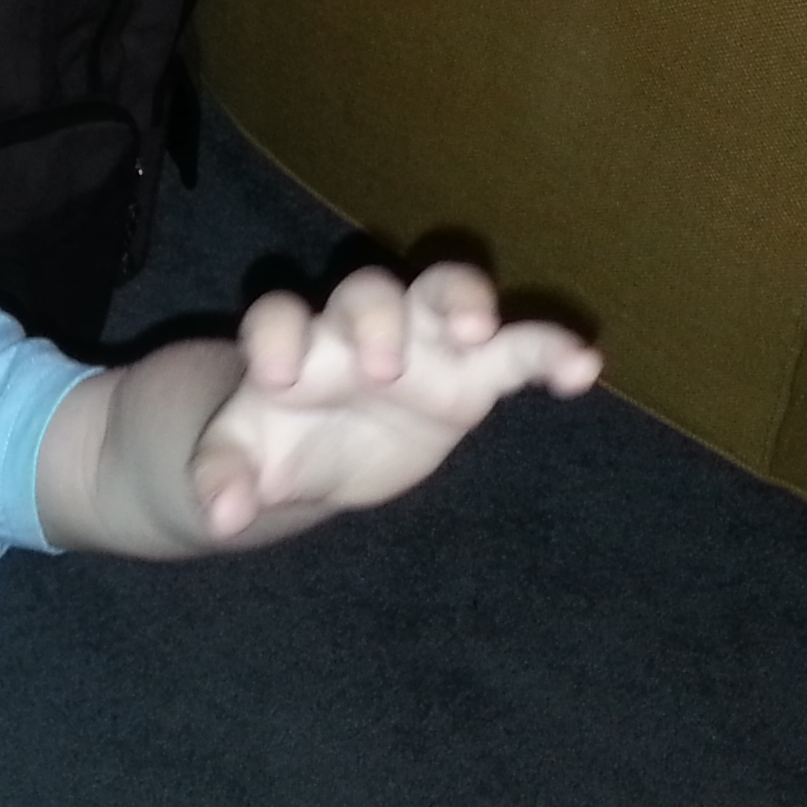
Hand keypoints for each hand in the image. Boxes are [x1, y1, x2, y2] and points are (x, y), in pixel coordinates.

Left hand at [185, 263, 600, 537]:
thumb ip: (223, 477)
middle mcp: (357, 325)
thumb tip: (223, 516)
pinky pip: (518, 348)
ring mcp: (420, 340)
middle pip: (369, 290)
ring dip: (462, 299)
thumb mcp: (242, 462)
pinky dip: (549, 351)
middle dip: (376, 317)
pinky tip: (582, 370)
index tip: (278, 379)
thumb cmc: (278, 441)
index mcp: (293, 342)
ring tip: (477, 330)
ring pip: (445, 289)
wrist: (324, 453)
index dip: (278, 336)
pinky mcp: (474, 371)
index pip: (278, 316)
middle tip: (380, 368)